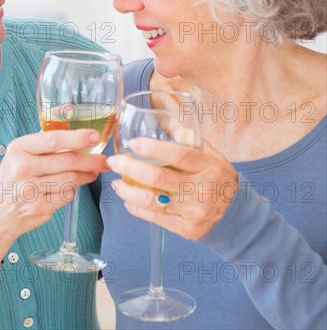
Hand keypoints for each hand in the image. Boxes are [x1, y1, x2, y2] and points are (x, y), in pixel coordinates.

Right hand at [0, 129, 107, 239]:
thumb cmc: (11, 181)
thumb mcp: (18, 155)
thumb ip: (41, 144)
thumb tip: (74, 132)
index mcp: (18, 148)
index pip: (53, 139)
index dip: (78, 137)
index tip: (95, 136)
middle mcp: (22, 167)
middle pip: (68, 160)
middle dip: (91, 160)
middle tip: (104, 159)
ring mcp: (30, 189)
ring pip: (71, 179)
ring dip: (87, 175)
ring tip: (93, 172)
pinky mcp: (38, 207)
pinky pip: (67, 195)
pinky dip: (72, 191)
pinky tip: (69, 188)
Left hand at [107, 138, 238, 239]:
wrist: (236, 215)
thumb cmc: (218, 178)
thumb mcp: (212, 156)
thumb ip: (191, 139)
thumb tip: (170, 121)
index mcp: (207, 166)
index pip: (178, 154)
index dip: (153, 148)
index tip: (132, 143)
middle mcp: (201, 189)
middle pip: (159, 178)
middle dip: (130, 168)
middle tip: (114, 161)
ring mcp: (194, 211)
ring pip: (152, 201)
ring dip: (128, 191)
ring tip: (116, 183)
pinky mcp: (187, 229)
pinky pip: (155, 218)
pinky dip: (136, 208)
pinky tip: (128, 200)